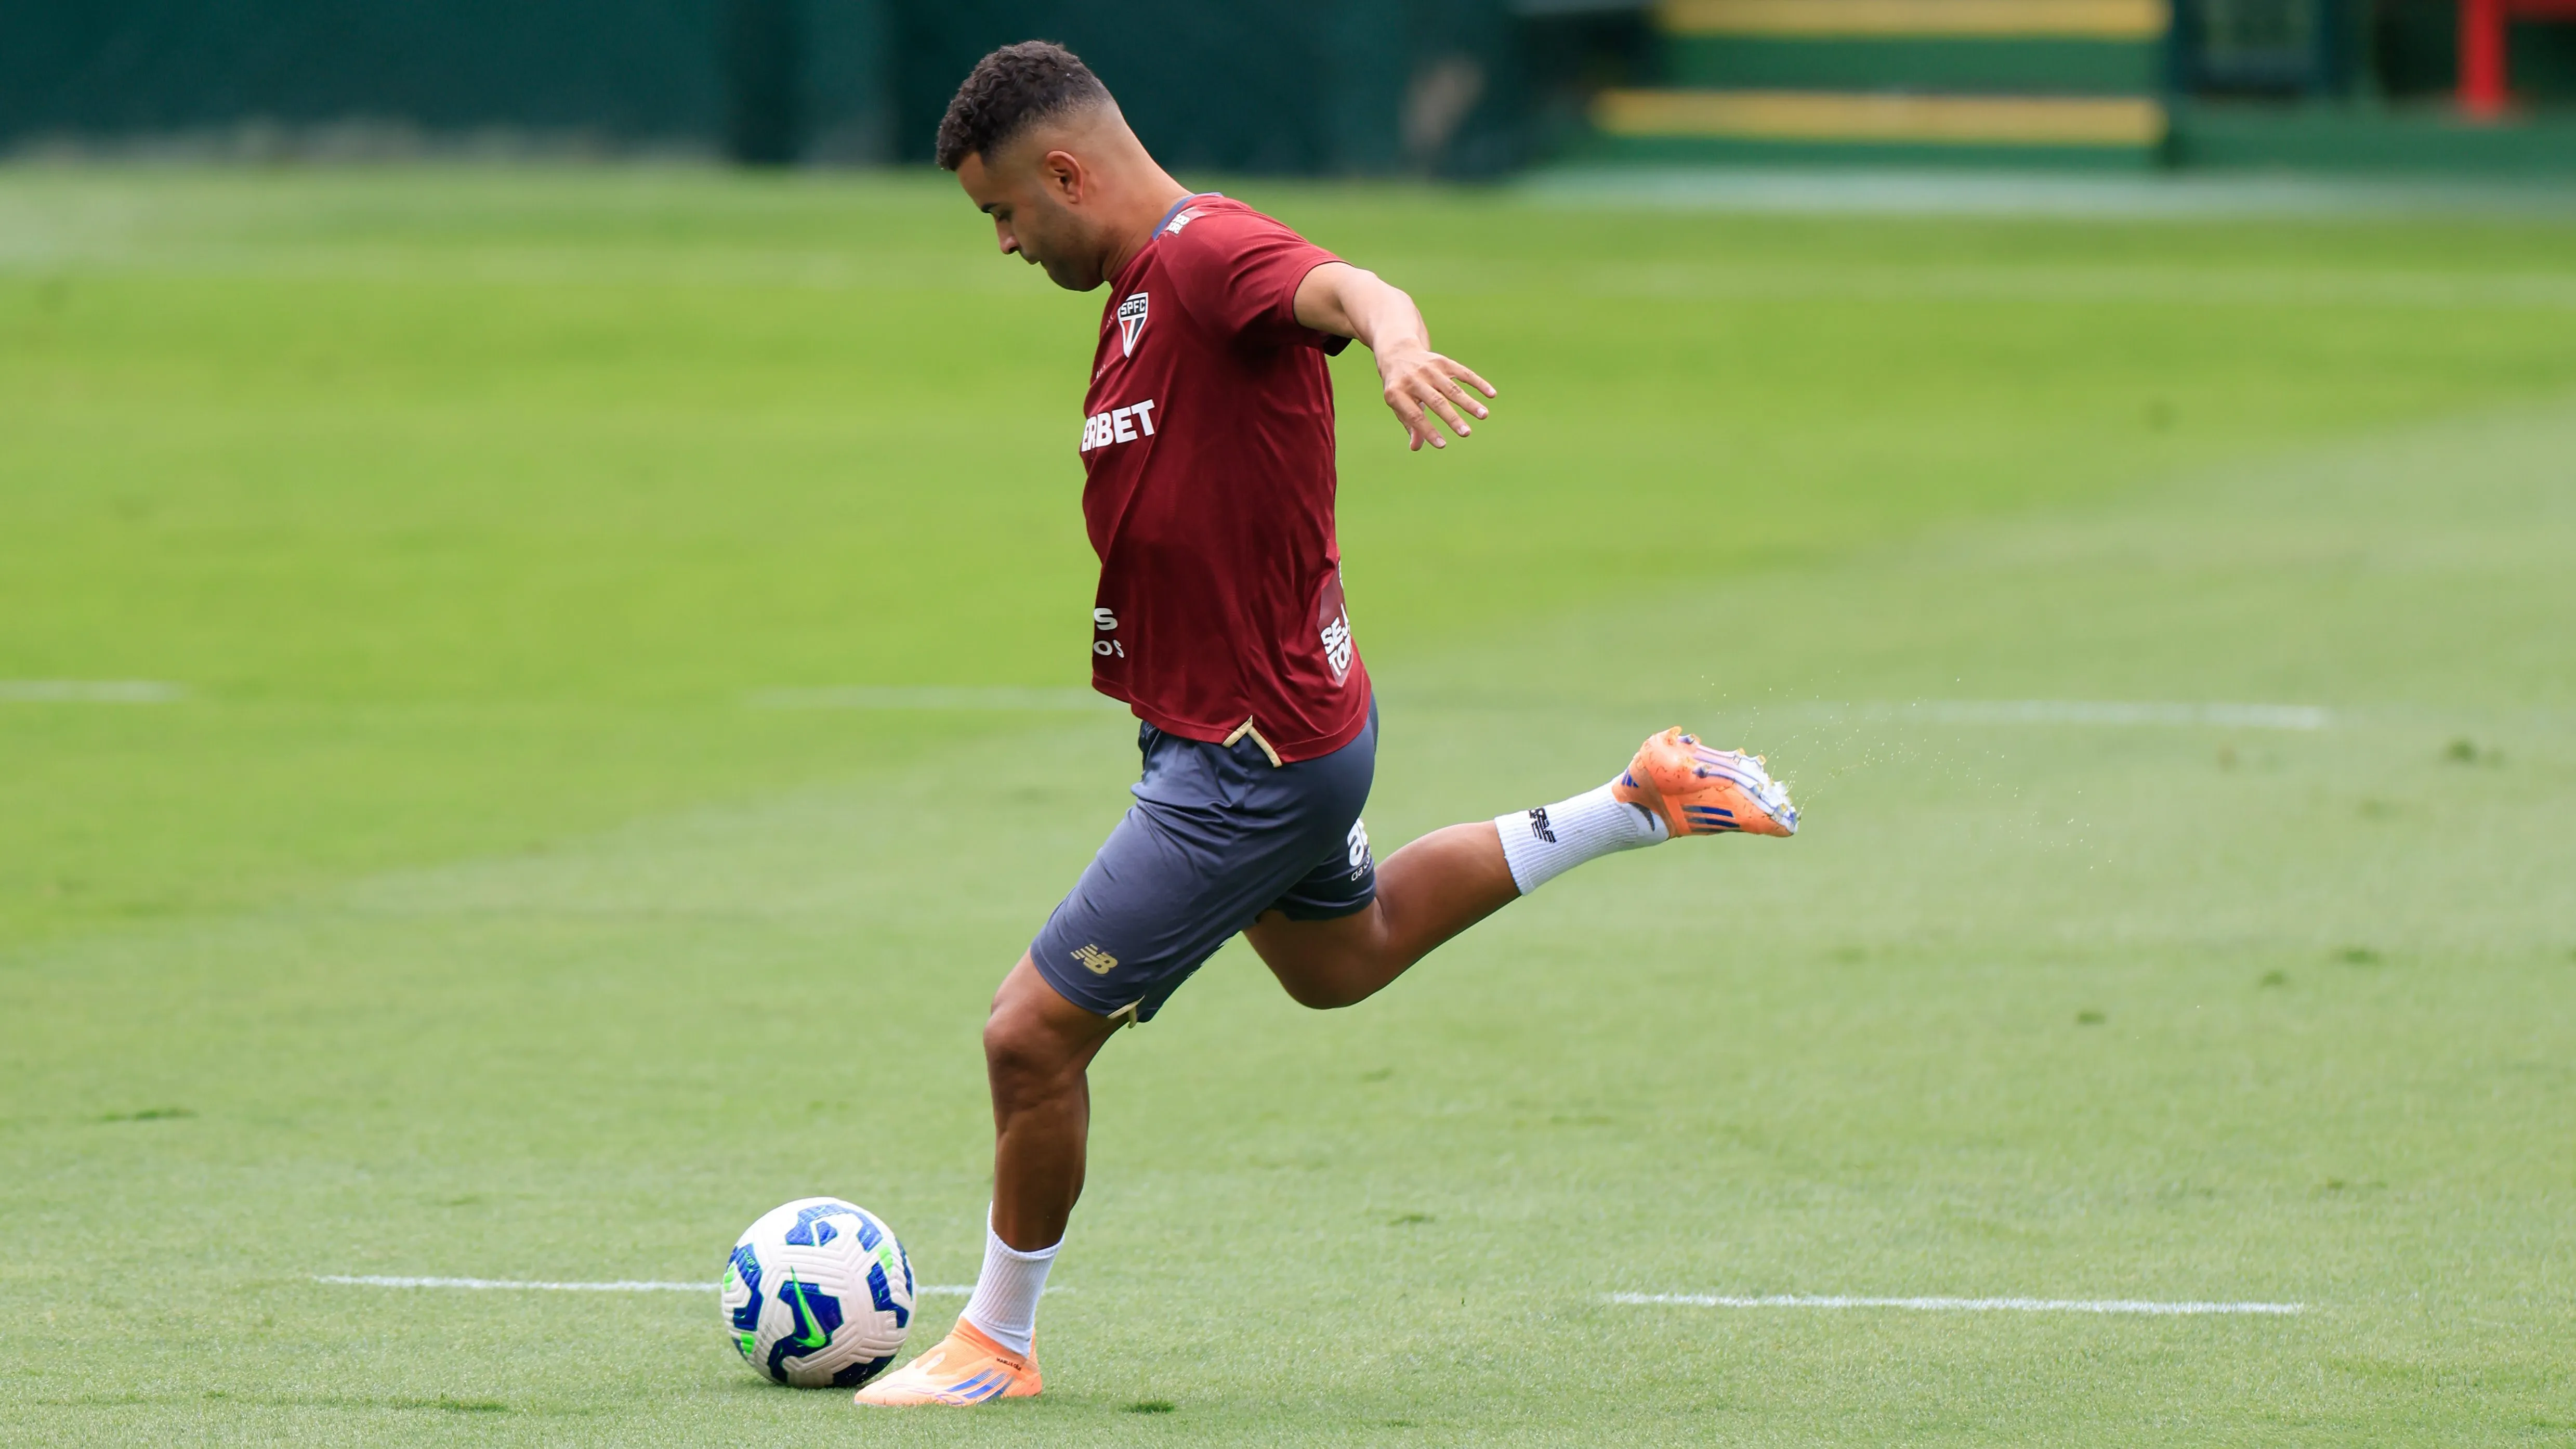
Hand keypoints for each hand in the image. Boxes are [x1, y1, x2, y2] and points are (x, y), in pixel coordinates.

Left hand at [1376, 343, 1495, 451]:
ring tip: (1484, 415)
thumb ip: (1409, 424)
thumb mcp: (1398, 405)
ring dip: (1469, 403)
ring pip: (1452, 388)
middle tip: (1466, 433)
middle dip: (1452, 418)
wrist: (1399, 354)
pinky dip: (1478, 383)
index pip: (1415, 415)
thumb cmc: (1400, 388)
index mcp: (1397, 393)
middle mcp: (1413, 380)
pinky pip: (1463, 373)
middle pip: (1436, 402)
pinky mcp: (1443, 362)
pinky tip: (1491, 394)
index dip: (1428, 431)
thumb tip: (1416, 447)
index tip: (1442, 445)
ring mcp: (1429, 369)